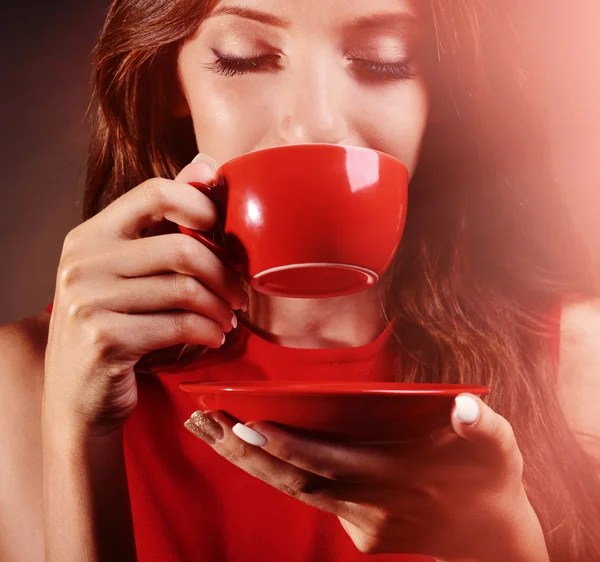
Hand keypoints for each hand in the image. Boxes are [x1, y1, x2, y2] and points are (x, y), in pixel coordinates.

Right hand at [44, 154, 248, 437]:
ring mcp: (88, 300)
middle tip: (239, 293)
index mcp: (90, 235)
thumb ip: (163, 220)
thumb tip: (207, 165)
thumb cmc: (113, 326)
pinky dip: (209, 331)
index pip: (155, 192)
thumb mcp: (127, 270)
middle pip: (182, 248)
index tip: (223, 231)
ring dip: (220, 308)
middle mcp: (83, 262)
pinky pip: (180, 324)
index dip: (201, 204)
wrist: (77, 396)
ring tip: (227, 318)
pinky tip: (214, 337)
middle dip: (224, 273)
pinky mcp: (105, 338)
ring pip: (186, 289)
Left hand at [184, 394, 549, 561]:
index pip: (328, 462)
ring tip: (209, 427)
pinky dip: (276, 471)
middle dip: (241, 452)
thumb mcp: (500, 448)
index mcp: (396, 476)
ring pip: (294, 490)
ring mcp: (361, 523)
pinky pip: (311, 496)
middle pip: (292, 480)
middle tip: (201, 419)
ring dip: (248, 460)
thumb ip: (482, 426)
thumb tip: (462, 406)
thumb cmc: (491, 480)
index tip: (242, 424)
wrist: (492, 540)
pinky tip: (245, 444)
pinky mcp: (359, 534)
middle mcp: (370, 504)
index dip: (285, 446)